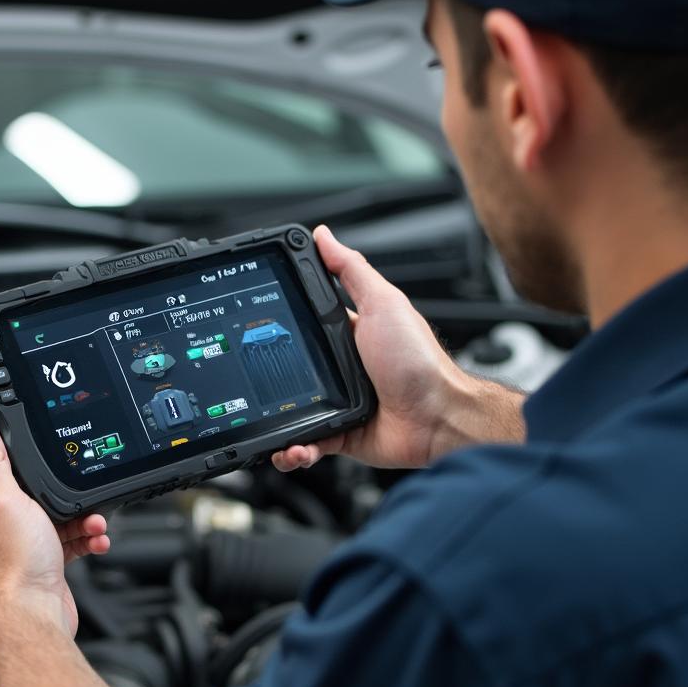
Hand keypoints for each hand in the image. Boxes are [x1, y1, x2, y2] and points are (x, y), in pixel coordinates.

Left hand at [0, 411, 109, 636]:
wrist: (34, 616)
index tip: (22, 427)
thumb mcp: (3, 500)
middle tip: (69, 487)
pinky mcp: (37, 555)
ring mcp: (13, 539)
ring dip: (77, 514)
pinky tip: (93, 538)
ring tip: (91, 520)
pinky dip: (81, 535)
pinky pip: (64, 535)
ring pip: (50, 510)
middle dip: (54, 485)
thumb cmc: (13, 567)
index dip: (2, 441)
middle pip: (23, 483)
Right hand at [273, 226, 521, 472]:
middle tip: (249, 380)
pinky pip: (307, 444)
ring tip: (264, 423)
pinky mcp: (340, 435)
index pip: (305, 324)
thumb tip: (323, 236)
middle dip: (267, 377)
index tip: (254, 324)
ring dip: (275, 422)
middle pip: (290, 370)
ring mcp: (338, 404)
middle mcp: (341, 369)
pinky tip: (289, 448)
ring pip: (292, 412)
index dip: (280, 324)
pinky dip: (294, 450)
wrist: (438, 417)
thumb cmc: (419, 361)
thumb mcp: (383, 303)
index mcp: (348, 335)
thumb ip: (351, 270)